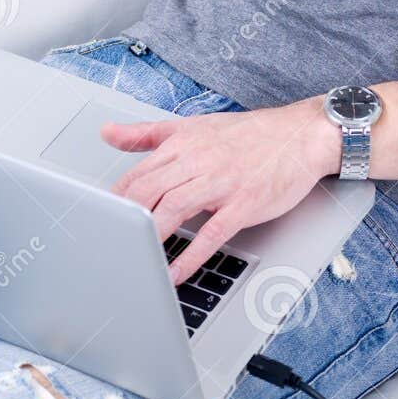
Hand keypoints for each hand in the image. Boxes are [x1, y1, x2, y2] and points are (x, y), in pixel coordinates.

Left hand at [102, 98, 338, 283]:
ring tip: (134, 259)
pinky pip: (212, 233)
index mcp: (182, 143)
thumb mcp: (192, 126)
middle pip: (148, 191)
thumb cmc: (248, 135)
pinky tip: (174, 272)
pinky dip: (190, 255)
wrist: (300, 135)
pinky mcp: (244, 203)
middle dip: (124, 219)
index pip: (136, 174)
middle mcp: (198, 160)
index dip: (113, 201)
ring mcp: (221, 182)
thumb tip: (107, 133)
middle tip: (109, 244)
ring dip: (150, 236)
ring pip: (174, 208)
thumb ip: (147, 133)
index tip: (97, 221)